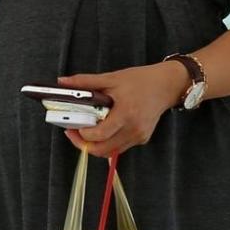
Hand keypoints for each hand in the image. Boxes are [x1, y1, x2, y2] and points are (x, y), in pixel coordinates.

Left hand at [58, 62, 189, 156]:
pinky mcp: (142, 139)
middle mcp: (134, 129)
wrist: (167, 85)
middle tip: (74, 132)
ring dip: (95, 145)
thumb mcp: (112, 78)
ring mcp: (139, 136)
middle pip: (102, 150)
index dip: (82, 134)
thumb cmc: (142, 80)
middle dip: (84, 144)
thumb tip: (62, 82)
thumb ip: (86, 82)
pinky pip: (119, 147)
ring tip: (86, 130)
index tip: (72, 126)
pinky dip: (108, 142)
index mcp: (126, 113)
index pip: (99, 135)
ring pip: (109, 152)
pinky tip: (104, 128)